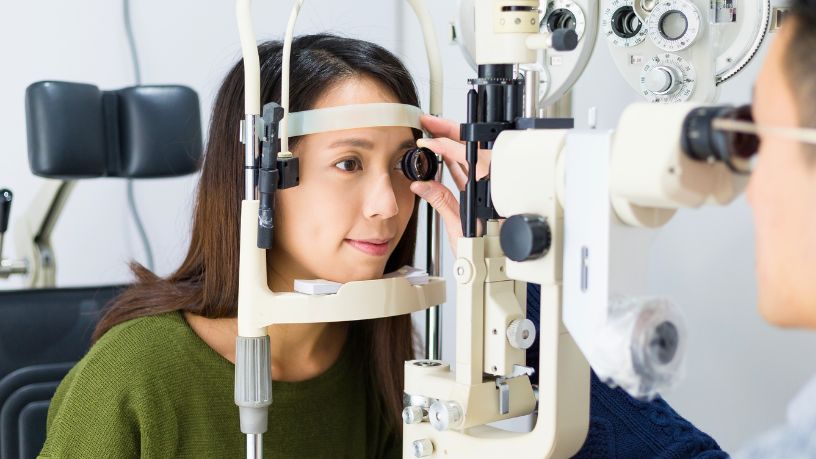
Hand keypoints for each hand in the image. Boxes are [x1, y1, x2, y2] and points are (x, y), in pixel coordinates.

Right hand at [410, 115, 491, 255]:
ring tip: (433, 133)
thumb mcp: (458, 227)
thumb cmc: (486, 251)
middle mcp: (491, 183)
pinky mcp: (483, 194)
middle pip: (470, 148)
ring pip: (470, 158)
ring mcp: (488, 187)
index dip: (443, 145)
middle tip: (430, 122)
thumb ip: (440, 202)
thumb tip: (423, 185)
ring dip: (451, 144)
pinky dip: (455, 161)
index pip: (464, 156)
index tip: (426, 141)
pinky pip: (468, 171)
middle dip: (449, 131)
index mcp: (487, 186)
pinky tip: (443, 155)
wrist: (496, 266)